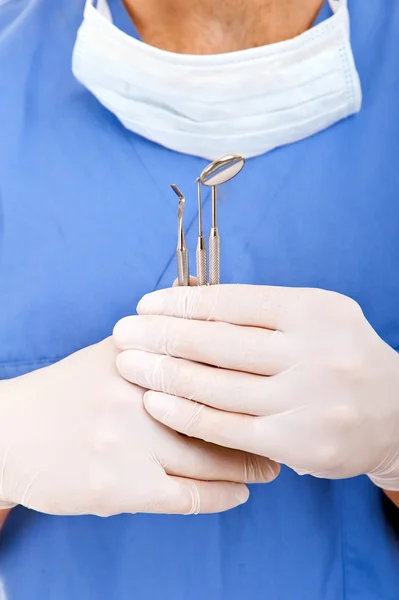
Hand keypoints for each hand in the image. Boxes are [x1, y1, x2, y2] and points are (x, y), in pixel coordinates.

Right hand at [0, 338, 278, 516]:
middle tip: (285, 427)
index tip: (274, 384)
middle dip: (257, 421)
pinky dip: (221, 496)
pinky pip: (188, 496)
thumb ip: (153, 344)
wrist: (11, 435)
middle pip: (216, 409)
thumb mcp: (106, 355)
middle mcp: (138, 394)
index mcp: (137, 356)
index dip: (248, 376)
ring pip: (209, 456)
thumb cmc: (64, 394)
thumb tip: (208, 329)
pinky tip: (238, 494)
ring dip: (248, 463)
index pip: (207, 362)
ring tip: (270, 467)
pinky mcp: (121, 487)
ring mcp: (131, 442)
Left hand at [113, 285, 398, 489]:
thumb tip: (190, 304)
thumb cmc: (339, 356)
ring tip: (129, 364)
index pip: (231, 303)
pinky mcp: (296, 443)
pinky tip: (155, 401)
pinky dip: (185, 414)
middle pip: (218, 343)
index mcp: (312, 312)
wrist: (394, 412)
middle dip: (161, 336)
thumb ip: (261, 311)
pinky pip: (226, 428)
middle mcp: (312, 354)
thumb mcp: (314, 316)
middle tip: (123, 333)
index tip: (146, 305)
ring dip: (163, 374)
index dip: (182, 303)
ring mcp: (306, 401)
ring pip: (216, 386)